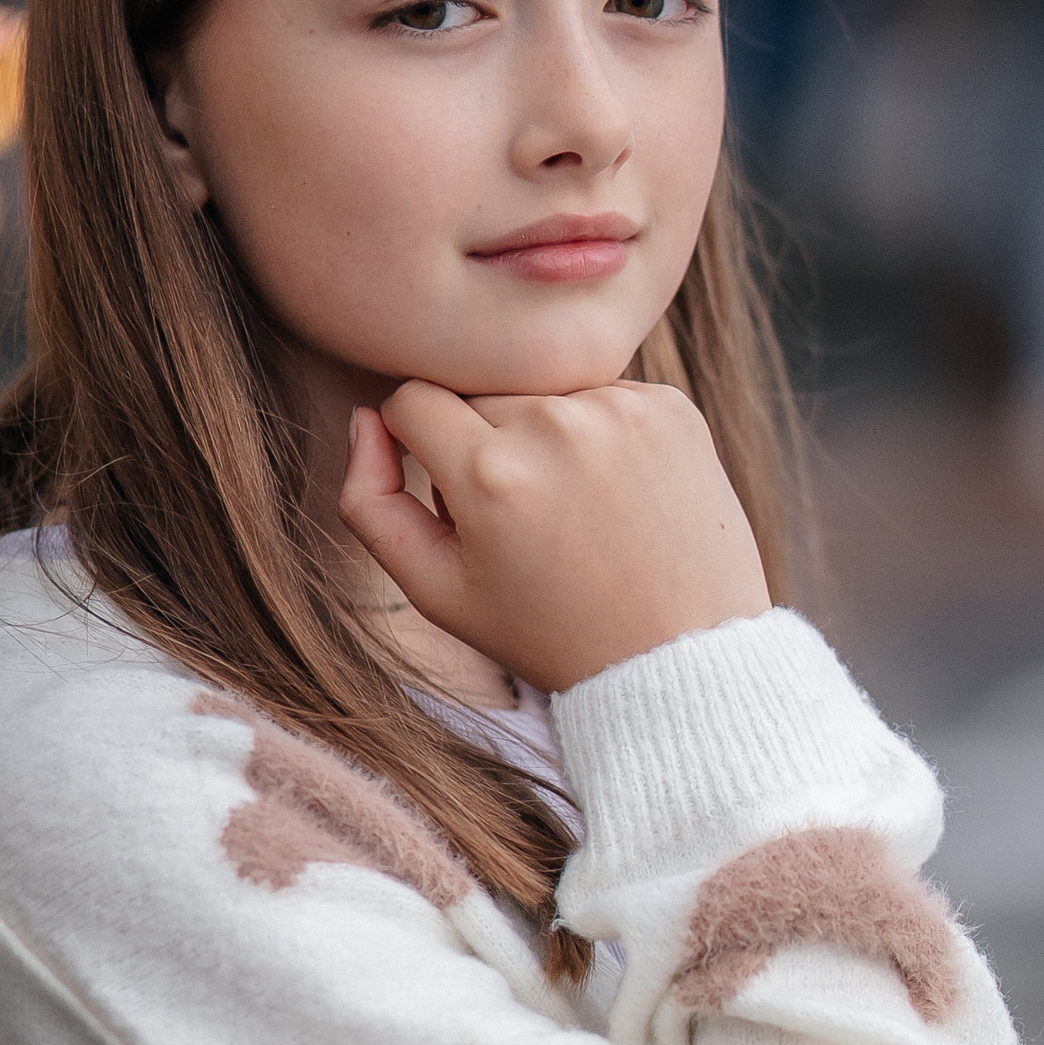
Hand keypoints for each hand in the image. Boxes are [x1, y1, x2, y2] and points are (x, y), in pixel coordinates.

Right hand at [339, 382, 770, 694]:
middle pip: (478, 393)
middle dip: (483, 442)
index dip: (418, 446)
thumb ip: (370, 502)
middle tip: (521, 517)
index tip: (452, 494)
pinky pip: (603, 393)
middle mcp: (555, 425)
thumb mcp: (436, 591)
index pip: (412, 400)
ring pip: (542, 389)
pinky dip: (600, 432)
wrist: (676, 655)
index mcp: (488, 472)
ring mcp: (621, 409)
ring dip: (543, 433)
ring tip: (573, 509)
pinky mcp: (670, 405)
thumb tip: (367, 416)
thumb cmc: (547, 631)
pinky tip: (618, 495)